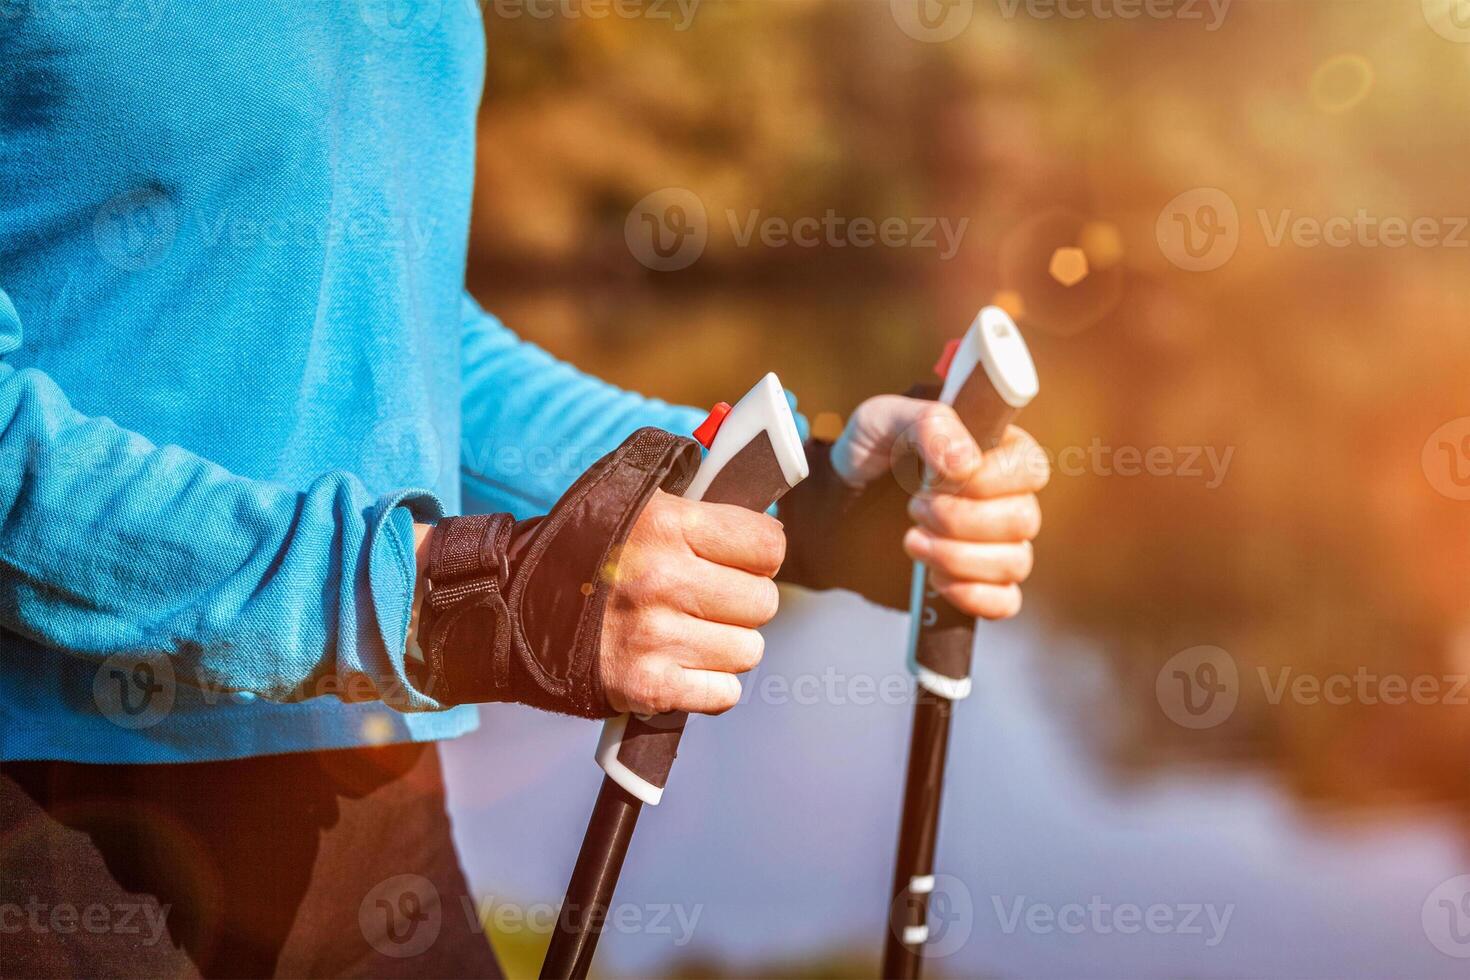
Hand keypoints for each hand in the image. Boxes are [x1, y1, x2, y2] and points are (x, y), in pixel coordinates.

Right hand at [597, 490, 785, 715]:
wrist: (513, 606)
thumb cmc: (583, 551)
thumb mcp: (633, 502)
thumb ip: (698, 507)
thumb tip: (763, 527)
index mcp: (666, 525)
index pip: (768, 546)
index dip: (759, 555)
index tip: (740, 561)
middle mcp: (663, 579)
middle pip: (762, 602)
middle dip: (742, 603)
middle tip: (708, 600)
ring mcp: (655, 637)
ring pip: (748, 651)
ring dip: (727, 646)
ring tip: (689, 632)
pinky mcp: (647, 686)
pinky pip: (723, 692)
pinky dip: (709, 684)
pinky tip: (681, 664)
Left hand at [832, 395, 1047, 618]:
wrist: (836, 502)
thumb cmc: (869, 451)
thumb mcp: (884, 419)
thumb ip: (927, 424)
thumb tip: (966, 463)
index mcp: (996, 450)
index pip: (1030, 467)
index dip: (988, 480)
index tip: (938, 478)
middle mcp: (1006, 497)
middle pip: (1023, 519)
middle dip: (961, 519)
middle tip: (913, 508)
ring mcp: (995, 543)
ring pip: (1015, 562)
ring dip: (958, 556)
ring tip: (911, 541)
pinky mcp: (978, 581)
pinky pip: (1005, 602)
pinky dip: (974, 596)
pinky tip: (936, 580)